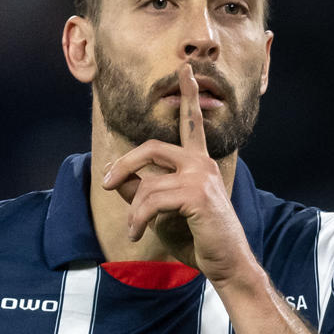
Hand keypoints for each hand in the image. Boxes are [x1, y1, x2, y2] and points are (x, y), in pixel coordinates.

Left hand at [98, 64, 256, 286]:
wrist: (226, 263)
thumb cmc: (198, 240)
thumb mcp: (163, 213)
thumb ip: (142, 192)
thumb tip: (118, 179)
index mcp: (199, 164)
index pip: (191, 124)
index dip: (188, 95)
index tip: (185, 70)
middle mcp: (202, 164)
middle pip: (151, 147)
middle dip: (124, 164)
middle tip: (107, 182)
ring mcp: (201, 177)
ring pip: (147, 183)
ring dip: (133, 211)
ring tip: (133, 230)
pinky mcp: (196, 195)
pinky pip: (150, 200)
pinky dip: (138, 219)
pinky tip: (138, 234)